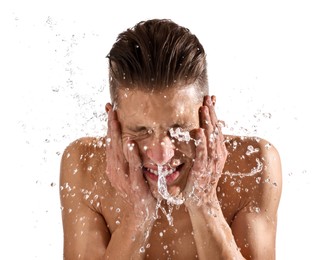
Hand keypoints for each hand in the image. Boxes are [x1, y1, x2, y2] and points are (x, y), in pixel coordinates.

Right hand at [105, 103, 156, 224]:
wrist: (141, 215)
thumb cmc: (139, 189)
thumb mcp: (131, 171)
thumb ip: (130, 156)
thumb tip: (132, 138)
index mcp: (114, 167)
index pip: (110, 142)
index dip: (109, 125)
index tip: (109, 108)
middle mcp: (116, 171)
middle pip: (112, 145)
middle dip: (111, 126)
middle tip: (111, 108)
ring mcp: (124, 180)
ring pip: (119, 155)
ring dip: (116, 136)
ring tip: (115, 120)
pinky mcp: (135, 187)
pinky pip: (134, 169)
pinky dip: (132, 156)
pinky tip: (131, 144)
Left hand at [183, 96, 227, 207]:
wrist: (202, 201)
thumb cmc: (201, 180)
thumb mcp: (204, 160)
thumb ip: (203, 147)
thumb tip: (199, 132)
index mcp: (218, 151)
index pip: (217, 128)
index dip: (215, 113)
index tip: (212, 99)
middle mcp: (218, 154)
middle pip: (215, 129)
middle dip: (212, 113)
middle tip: (208, 98)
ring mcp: (211, 162)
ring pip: (211, 138)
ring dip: (207, 122)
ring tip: (204, 108)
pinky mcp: (202, 169)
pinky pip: (202, 153)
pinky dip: (201, 142)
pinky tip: (200, 130)